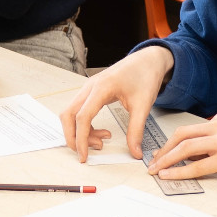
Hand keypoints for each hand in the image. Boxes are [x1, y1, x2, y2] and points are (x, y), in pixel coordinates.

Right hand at [60, 46, 174, 162]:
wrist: (147, 60)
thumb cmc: (144, 76)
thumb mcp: (143, 105)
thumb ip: (136, 130)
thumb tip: (135, 153)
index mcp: (101, 88)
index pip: (82, 117)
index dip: (81, 139)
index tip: (84, 156)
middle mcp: (90, 87)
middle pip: (68, 115)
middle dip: (73, 137)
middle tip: (86, 153)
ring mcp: (88, 89)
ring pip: (71, 113)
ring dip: (80, 132)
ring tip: (101, 141)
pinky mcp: (91, 92)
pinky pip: (79, 111)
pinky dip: (85, 126)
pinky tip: (101, 132)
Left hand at [149, 109, 216, 182]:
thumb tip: (200, 154)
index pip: (190, 129)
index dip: (173, 141)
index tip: (163, 153)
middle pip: (182, 134)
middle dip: (164, 149)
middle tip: (153, 162)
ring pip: (186, 147)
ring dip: (167, 159)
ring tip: (156, 171)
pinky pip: (199, 165)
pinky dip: (181, 171)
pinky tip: (170, 176)